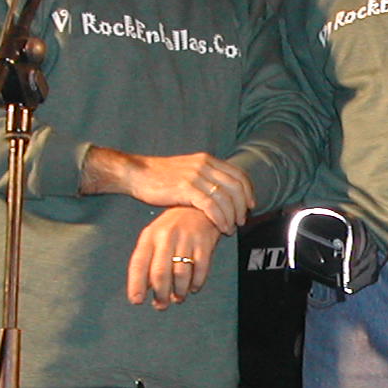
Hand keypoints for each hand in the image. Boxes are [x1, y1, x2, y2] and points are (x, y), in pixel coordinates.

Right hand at [81, 147, 253, 234]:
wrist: (137, 174)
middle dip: (242, 206)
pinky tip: (221, 227)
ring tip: (231, 228)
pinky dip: (220, 218)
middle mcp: (204, 165)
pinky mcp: (186, 188)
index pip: (238, 174)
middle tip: (242, 220)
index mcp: (207, 159)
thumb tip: (221, 193)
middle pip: (236, 186)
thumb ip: (205, 178)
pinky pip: (211, 206)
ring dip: (232, 215)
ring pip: (225, 198)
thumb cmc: (160, 177)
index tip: (250, 205)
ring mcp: (195, 176)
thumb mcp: (187, 171)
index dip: (248, 191)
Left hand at [127, 208, 222, 309]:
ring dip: (179, 291)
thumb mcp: (155, 238)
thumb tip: (143, 290)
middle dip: (160, 294)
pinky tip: (192, 288)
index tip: (137, 301)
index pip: (139, 263)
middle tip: (161, 305)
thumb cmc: (173, 228)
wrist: (199, 208)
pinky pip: (200, 269)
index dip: (136, 284)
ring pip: (181, 274)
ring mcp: (186, 239)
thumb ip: (147, 262)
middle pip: (160, 272)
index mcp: (150, 236)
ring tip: (178, 298)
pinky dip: (196, 283)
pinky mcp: (204, 243)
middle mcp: (166, 237)